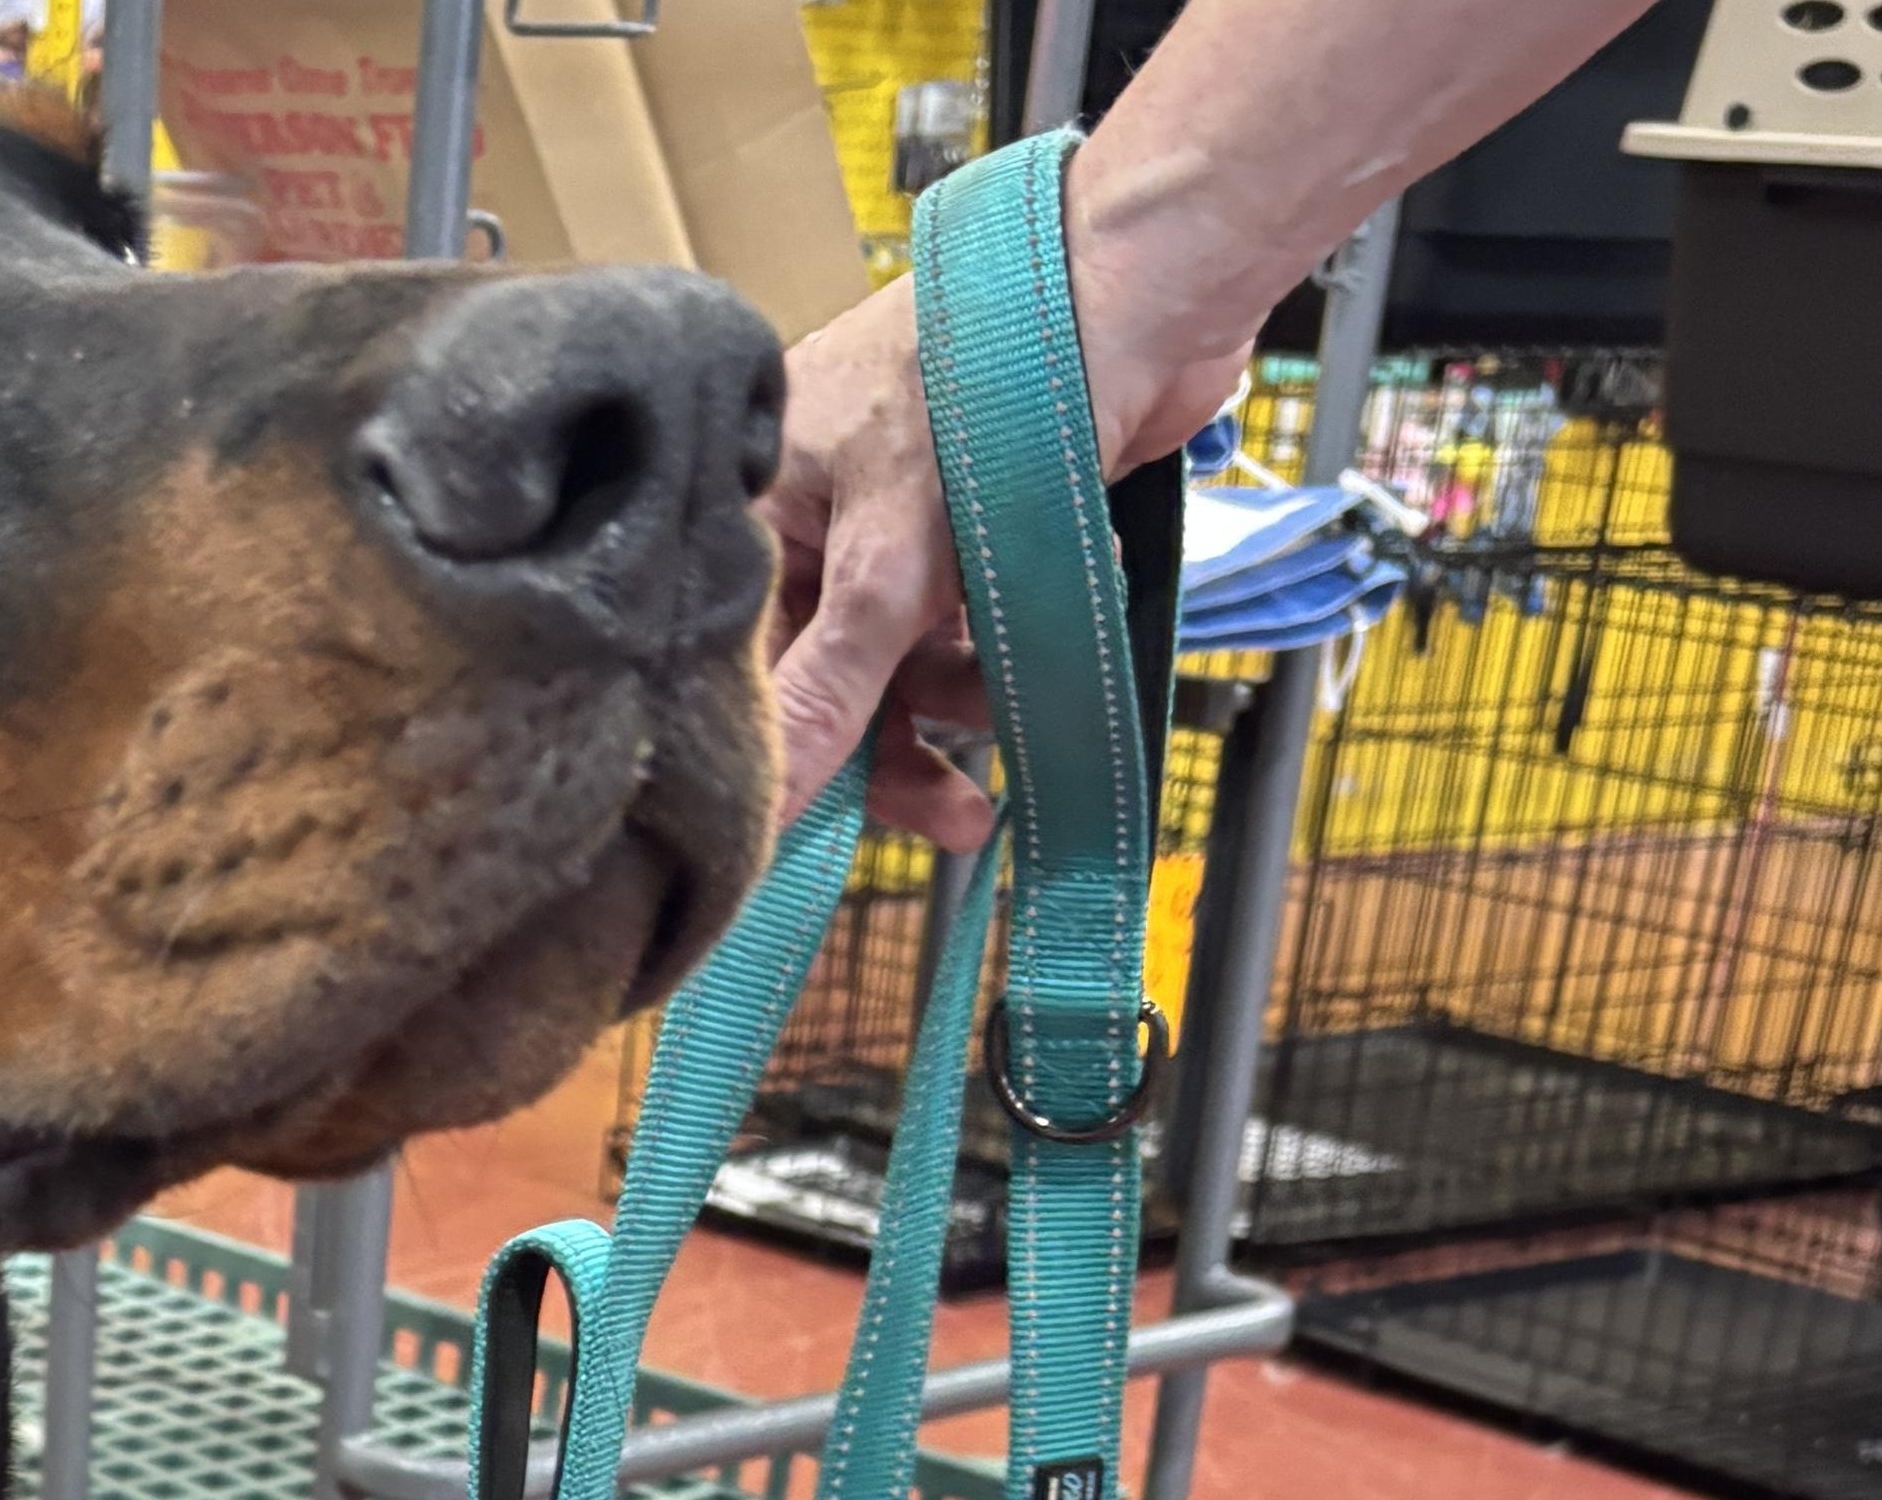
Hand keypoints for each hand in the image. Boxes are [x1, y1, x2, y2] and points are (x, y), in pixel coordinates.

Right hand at [759, 270, 997, 851]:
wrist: (1140, 286)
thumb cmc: (988, 385)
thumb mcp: (892, 561)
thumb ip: (831, 687)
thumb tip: (763, 809)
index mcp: (756, 504)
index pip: (741, 658)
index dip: (776, 747)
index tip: (812, 832)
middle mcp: (815, 514)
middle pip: (827, 670)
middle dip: (888, 745)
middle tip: (946, 821)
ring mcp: (895, 519)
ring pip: (902, 657)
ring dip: (957, 706)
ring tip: (1007, 736)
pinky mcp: (972, 525)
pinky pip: (963, 624)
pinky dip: (997, 656)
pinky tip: (1038, 664)